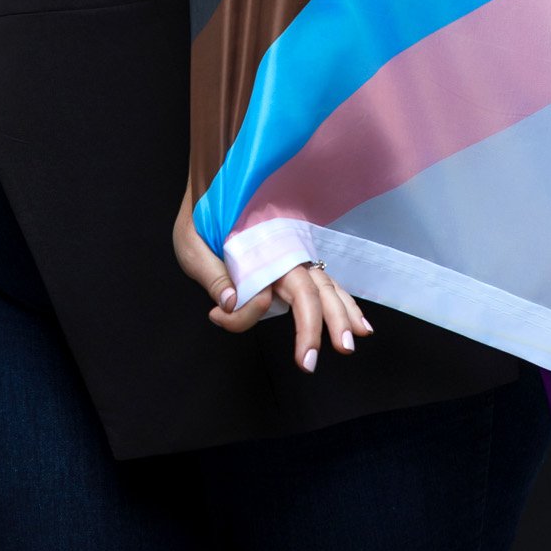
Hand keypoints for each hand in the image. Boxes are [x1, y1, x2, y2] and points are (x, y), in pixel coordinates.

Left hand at [171, 168, 374, 372]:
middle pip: (309, 290)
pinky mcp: (298, 265)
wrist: (212, 188)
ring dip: (341, 315)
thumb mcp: (190, 242)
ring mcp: (296, 258)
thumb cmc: (199, 216)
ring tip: (351, 342)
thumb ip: (211, 273)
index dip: (249, 309)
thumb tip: (230, 303)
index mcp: (258, 247)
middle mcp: (284, 252)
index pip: (266, 287)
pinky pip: (327, 285)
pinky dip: (345, 303)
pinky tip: (360, 324)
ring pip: (326, 288)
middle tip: (310, 362)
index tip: (220, 314)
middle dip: (316, 325)